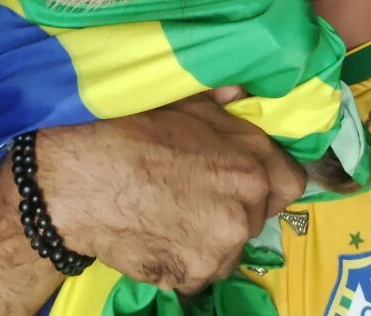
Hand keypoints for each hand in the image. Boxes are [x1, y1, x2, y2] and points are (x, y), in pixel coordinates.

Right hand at [37, 93, 305, 292]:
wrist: (78, 177)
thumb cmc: (130, 128)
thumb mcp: (183, 102)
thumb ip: (223, 103)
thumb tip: (243, 95)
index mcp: (250, 160)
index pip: (292, 182)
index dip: (269, 181)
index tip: (244, 181)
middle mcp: (246, 204)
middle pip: (257, 215)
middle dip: (235, 207)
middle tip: (196, 194)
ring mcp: (221, 244)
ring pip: (229, 246)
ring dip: (210, 237)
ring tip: (171, 215)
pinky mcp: (193, 275)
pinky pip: (200, 272)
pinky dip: (186, 260)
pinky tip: (158, 236)